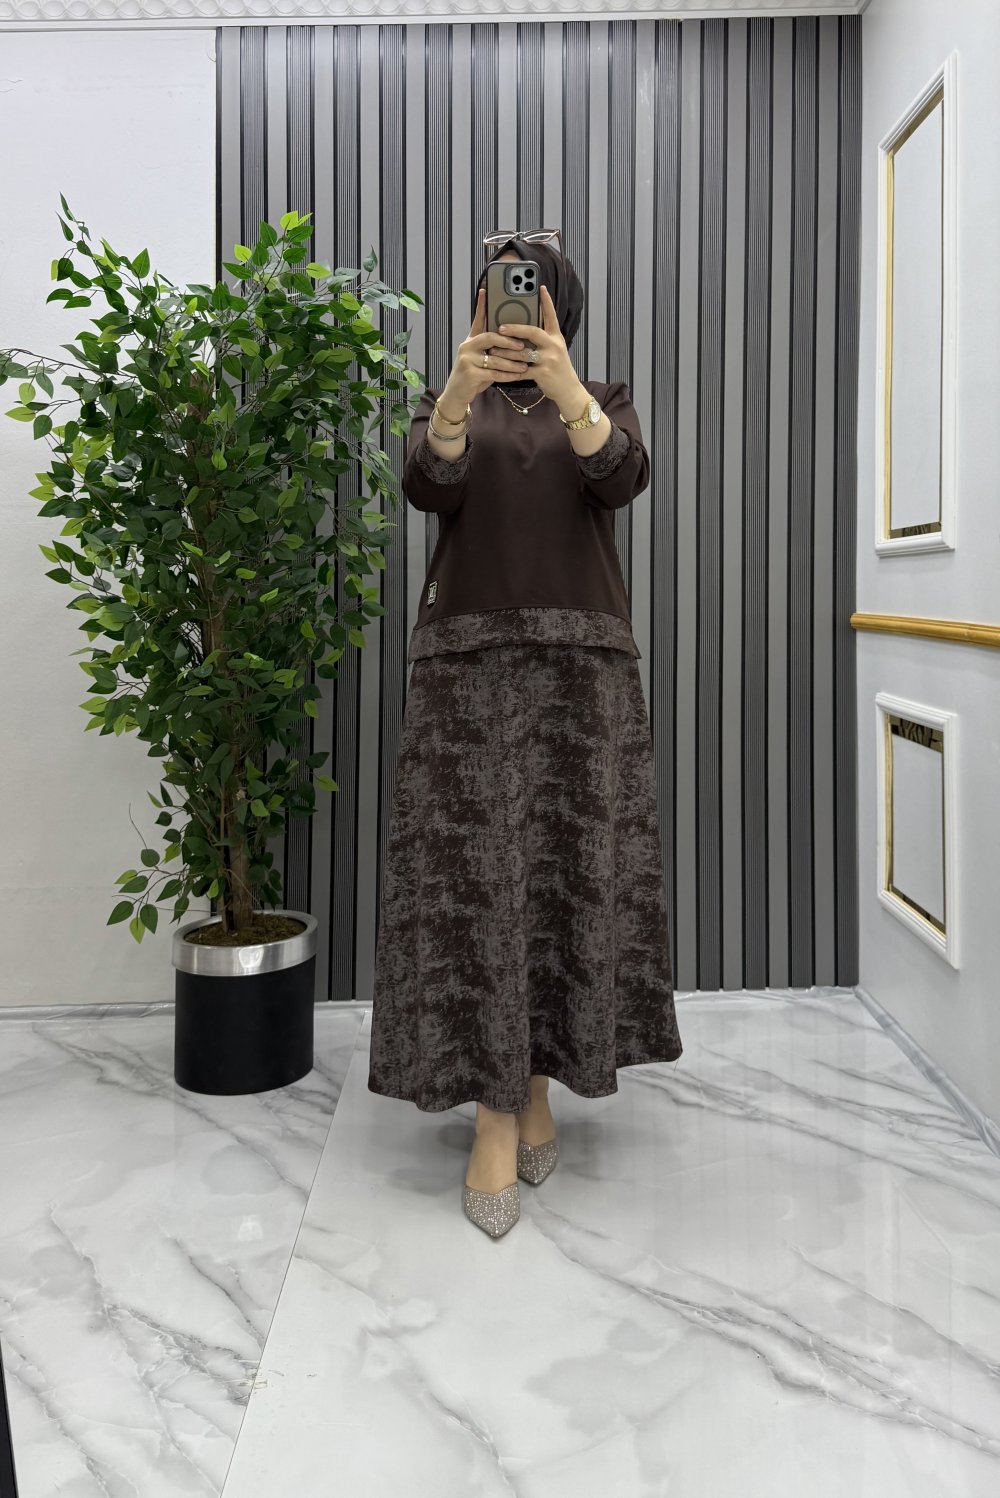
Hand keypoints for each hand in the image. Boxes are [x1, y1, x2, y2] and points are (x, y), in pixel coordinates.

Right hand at [437, 288, 533, 418]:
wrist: (457, 394)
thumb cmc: (473, 375)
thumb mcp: (480, 358)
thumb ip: (491, 348)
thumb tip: (514, 340)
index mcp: (471, 340)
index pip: (478, 320)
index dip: (481, 305)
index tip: (486, 291)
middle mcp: (467, 346)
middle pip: (490, 337)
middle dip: (508, 341)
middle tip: (522, 345)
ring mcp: (467, 359)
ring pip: (495, 358)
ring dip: (512, 362)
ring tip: (525, 364)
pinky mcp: (470, 373)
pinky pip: (494, 373)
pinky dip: (508, 375)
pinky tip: (518, 376)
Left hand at [498, 284, 581, 410]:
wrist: (568, 390)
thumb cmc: (558, 368)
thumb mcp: (556, 349)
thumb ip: (543, 339)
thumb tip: (524, 328)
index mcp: (556, 337)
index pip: (551, 316)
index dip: (546, 302)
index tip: (540, 288)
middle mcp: (554, 345)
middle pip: (533, 332)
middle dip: (515, 329)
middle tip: (500, 327)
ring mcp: (549, 359)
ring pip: (523, 352)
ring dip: (506, 351)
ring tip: (493, 350)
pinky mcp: (543, 373)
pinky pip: (522, 371)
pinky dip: (510, 371)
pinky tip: (500, 369)